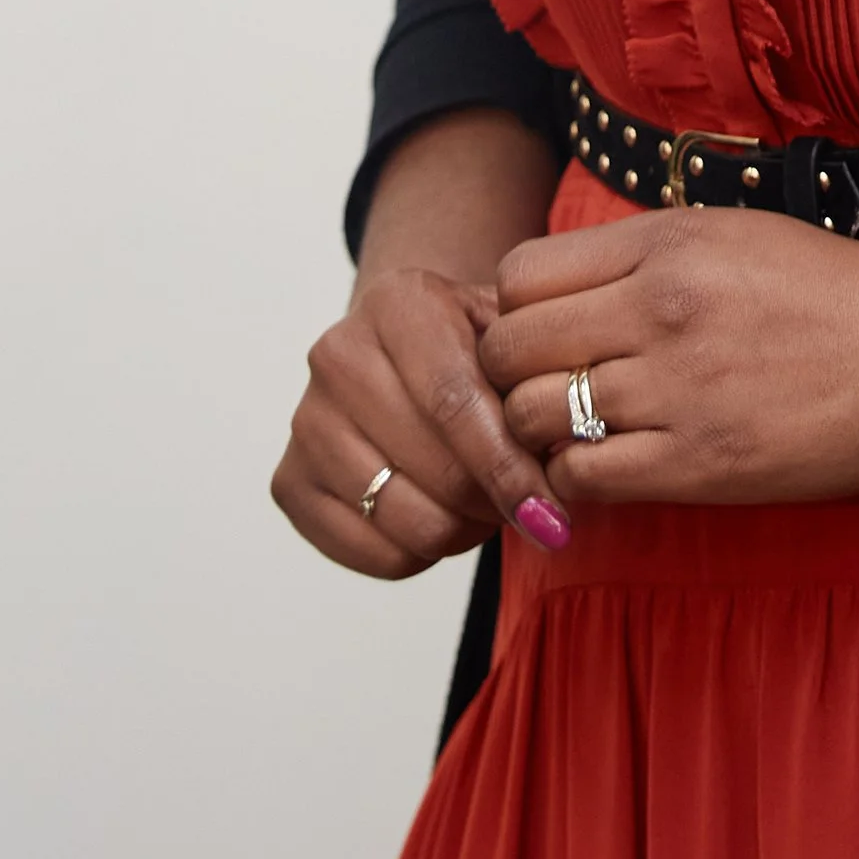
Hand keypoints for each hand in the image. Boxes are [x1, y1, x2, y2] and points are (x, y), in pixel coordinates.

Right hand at [271, 263, 575, 578]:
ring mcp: (306, 419)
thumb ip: (538, 382)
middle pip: (434, 465)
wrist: (405, 346)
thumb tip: (568, 452)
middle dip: (494, 503)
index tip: (549, 511)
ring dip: (461, 531)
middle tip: (528, 508)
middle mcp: (338, 354)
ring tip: (484, 507)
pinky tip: (440, 520)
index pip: (454, 400)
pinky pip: (370, 550)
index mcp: (399, 303)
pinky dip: (419, 554)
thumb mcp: (512, 336)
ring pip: (404, 516)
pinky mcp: (290, 480)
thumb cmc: (474, 346)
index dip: (506, 465)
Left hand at [479, 208, 858, 511]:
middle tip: (547, 391)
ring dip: (541, 432)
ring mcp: (677, 388)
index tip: (544, 333)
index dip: (516, 310)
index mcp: (669, 242)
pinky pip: (581, 477)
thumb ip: (649, 257)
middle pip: (508, 346)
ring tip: (578, 435)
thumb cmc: (845, 297)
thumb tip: (564, 293)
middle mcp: (660, 307)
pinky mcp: (700, 464)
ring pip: (532, 415)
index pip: (521, 275)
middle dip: (510, 374)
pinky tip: (614, 469)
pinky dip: (578, 480)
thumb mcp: (741, 235)